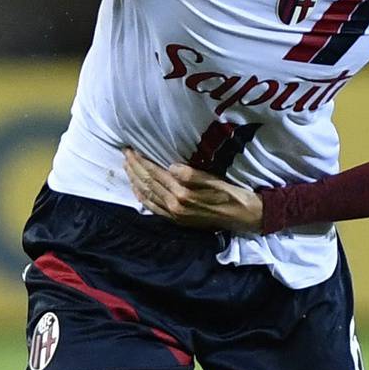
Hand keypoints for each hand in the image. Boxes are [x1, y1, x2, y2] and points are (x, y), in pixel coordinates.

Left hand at [124, 149, 264, 233]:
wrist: (242, 216)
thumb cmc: (231, 193)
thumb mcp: (214, 180)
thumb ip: (192, 175)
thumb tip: (170, 167)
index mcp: (182, 194)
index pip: (155, 174)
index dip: (141, 161)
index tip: (132, 149)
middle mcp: (174, 206)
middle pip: (148, 184)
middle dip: (134, 168)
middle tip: (125, 153)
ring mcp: (174, 215)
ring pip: (147, 195)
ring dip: (135, 180)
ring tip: (127, 167)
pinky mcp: (177, 220)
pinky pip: (153, 208)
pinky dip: (142, 198)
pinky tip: (137, 190)